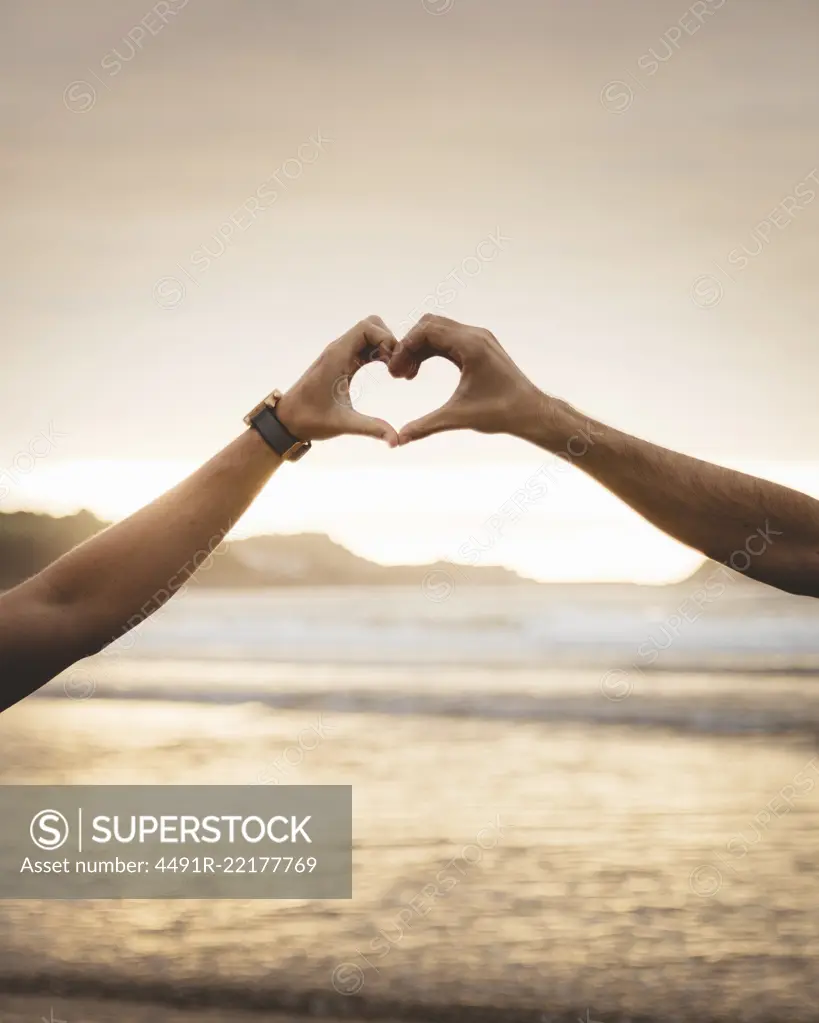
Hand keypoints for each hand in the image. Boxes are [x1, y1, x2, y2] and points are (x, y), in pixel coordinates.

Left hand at [276, 316, 398, 446]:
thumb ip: (372, 428)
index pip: (368, 327)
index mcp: (337, 357)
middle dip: (390, 341)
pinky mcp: (341, 361)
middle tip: (398, 367)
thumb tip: (397, 441)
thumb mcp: (343, 424)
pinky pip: (364, 346)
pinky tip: (386, 372)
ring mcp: (340, 354)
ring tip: (395, 371)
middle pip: (372, 325)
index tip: (396, 365)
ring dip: (386, 346)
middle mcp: (338, 350)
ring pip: (369, 334)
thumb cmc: (309, 420)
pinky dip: (379, 353)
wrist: (286, 420)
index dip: (388, 340)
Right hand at [388, 314, 545, 444]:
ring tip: (406, 375)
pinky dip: (431, 351)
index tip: (394, 370)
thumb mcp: (457, 417)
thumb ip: (425, 426)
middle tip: (398, 373)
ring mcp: (479, 339)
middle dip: (409, 346)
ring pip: (438, 331)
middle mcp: (475, 335)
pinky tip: (419, 371)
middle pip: (429, 325)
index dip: (405, 347)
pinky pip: (448, 340)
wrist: (530, 412)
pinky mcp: (480, 347)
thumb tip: (399, 440)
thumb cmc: (500, 413)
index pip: (427, 330)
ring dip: (419, 348)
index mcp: (471, 345)